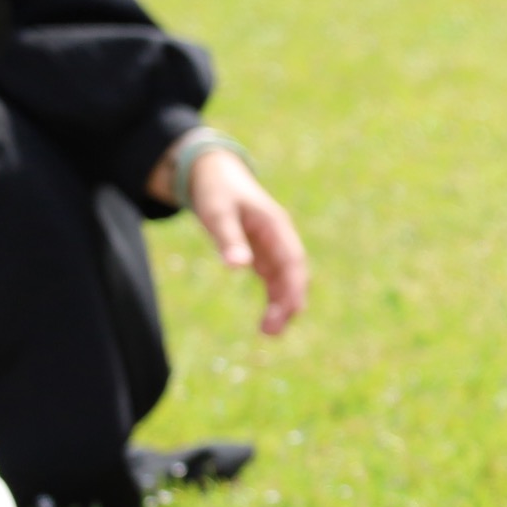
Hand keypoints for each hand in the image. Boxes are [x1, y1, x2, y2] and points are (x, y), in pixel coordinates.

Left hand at [179, 146, 308, 334]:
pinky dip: (273, 298)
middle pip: (293, 274)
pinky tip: (267, 319)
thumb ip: (228, 239)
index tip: (290, 311)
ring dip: (281, 304)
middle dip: (288, 302)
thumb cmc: (216, 191)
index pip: (293, 260)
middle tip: (272, 331)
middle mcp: (279, 237)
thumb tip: (238, 267)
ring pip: (285, 280)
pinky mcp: (260, 252)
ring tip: (269, 332)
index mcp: (275, 225)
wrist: (212, 173)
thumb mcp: (217, 212)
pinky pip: (273, 279)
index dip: (294, 286)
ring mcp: (272, 246)